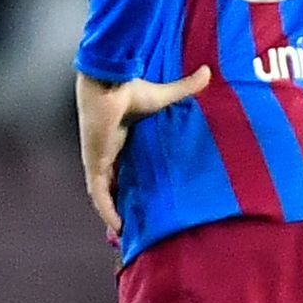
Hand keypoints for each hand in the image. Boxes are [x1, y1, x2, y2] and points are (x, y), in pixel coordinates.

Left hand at [75, 65, 212, 245]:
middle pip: (113, 181)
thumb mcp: (162, 96)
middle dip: (121, 199)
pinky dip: (107, 210)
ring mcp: (98, 158)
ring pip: (104, 192)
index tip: (143, 192)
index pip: (123, 163)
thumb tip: (207, 72)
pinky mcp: (95, 164)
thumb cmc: (130, 89)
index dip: (130, 178)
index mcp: (119, 137)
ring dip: (113, 210)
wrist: (108, 85)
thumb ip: (184, 88)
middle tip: (137, 218)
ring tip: (127, 230)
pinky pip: (99, 195)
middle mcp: (107, 150)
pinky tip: (118, 227)